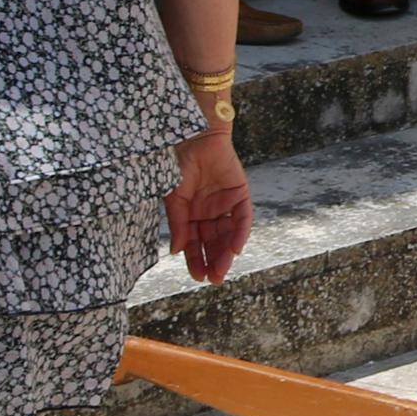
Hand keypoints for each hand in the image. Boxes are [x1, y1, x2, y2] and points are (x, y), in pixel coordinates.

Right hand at [166, 123, 252, 283]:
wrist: (192, 137)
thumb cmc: (178, 165)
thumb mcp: (174, 200)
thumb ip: (178, 225)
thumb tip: (175, 252)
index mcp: (191, 216)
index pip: (195, 244)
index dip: (196, 261)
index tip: (197, 277)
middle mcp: (209, 213)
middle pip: (214, 243)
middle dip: (214, 261)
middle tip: (214, 279)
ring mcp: (225, 205)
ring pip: (228, 234)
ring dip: (226, 251)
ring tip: (223, 267)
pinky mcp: (240, 194)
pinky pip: (242, 218)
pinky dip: (240, 233)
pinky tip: (236, 248)